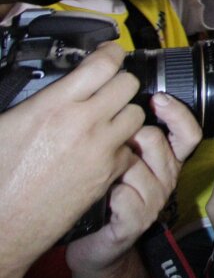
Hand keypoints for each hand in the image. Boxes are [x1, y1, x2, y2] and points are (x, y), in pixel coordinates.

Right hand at [0, 44, 142, 277]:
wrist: (5, 225)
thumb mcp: (3, 124)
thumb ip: (34, 98)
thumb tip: (48, 83)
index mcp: (54, 105)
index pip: (102, 64)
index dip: (111, 53)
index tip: (110, 52)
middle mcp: (84, 123)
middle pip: (128, 84)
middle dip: (119, 82)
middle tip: (106, 88)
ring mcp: (101, 149)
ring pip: (135, 115)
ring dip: (124, 113)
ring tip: (106, 119)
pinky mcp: (109, 173)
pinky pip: (130, 148)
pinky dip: (122, 147)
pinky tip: (103, 150)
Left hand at [67, 95, 202, 277]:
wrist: (99, 244)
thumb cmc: (109, 195)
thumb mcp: (125, 160)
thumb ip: (133, 134)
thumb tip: (126, 101)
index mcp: (168, 160)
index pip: (189, 132)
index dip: (177, 113)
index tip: (158, 99)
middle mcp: (167, 178)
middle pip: (156, 141)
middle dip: (129, 136)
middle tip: (112, 142)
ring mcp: (154, 201)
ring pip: (134, 166)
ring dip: (112, 167)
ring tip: (102, 174)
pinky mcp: (137, 221)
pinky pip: (122, 195)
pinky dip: (108, 193)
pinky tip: (101, 197)